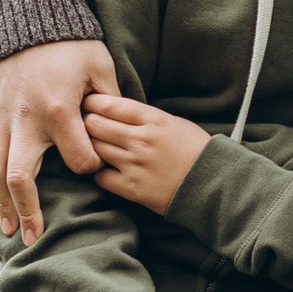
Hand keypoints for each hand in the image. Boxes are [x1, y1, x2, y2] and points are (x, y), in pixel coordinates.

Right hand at [0, 38, 117, 243]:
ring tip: (9, 229)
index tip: (97, 170)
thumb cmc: (72, 43)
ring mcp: (2, 117)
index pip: (79, 159)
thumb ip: (111, 101)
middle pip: (21, 177)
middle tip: (33, 239)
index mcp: (59, 109)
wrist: (29, 17)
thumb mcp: (101, 66)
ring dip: (1, 203)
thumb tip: (125, 130)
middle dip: (28, 211)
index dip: (91, 168)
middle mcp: (25, 118)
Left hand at [83, 93, 208, 213]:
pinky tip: (104, 168)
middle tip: (79, 123)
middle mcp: (141, 140)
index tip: (86, 103)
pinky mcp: (132, 188)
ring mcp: (135, 164)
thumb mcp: (174, 123)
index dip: (92, 102)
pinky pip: (100, 176)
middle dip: (84, 122)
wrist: (213, 184)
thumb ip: (145, 117)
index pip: (111, 105)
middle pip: (96, 125)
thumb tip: (116, 111)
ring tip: (88, 144)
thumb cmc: (195, 150)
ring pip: (95, 149)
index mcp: (153, 119)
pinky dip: (98, 171)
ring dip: (88, 146)